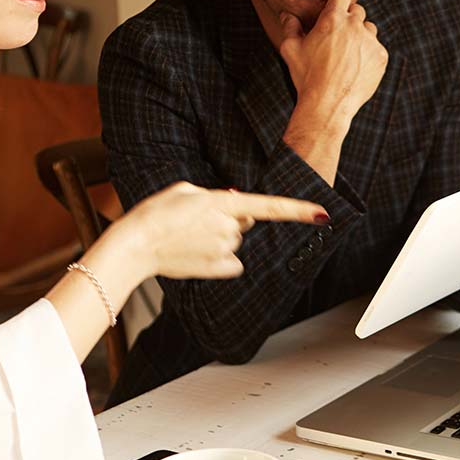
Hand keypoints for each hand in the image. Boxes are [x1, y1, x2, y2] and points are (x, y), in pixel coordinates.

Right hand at [93, 182, 327, 280]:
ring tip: (189, 236)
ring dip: (219, 237)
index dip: (298, 211)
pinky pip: (231, 262)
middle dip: (229, 219)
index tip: (323, 214)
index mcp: (222, 203)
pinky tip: (196, 254)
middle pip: (245, 222)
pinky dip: (219, 258)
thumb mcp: (186, 190)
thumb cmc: (157, 213)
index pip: (270, 207)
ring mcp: (225, 250)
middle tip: (197, 220)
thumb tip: (238, 205)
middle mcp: (229, 227)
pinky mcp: (219, 269)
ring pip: (234, 241)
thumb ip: (217, 196)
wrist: (136, 245)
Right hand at [278, 0, 387, 127]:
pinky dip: (368, 54)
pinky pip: (376, 48)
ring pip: (369, 29)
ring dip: (360, 36)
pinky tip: (354, 67)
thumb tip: (287, 14)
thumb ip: (290, 27)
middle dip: (348, 20)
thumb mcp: (291, 50)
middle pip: (357, 10)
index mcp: (333, 19)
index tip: (334, 7)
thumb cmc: (306, 76)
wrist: (327, 105)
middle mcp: (355, 26)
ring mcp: (370, 42)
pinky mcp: (381, 57)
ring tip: (346, 54)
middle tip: (337, 38)